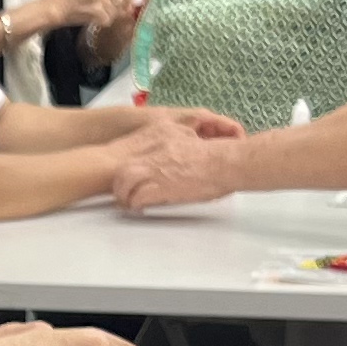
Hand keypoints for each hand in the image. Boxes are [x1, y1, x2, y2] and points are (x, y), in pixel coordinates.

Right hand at [37, 0, 139, 42]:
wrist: (53, 7)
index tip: (128, 4)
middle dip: (118, 9)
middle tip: (107, 12)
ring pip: (115, 10)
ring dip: (109, 16)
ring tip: (96, 15)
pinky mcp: (95, 9)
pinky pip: (107, 19)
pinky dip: (102, 22)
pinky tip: (93, 19)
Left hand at [108, 120, 245, 210]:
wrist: (226, 163)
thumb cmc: (215, 157)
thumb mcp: (190, 140)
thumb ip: (174, 147)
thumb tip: (168, 160)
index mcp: (162, 136)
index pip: (133, 150)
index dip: (128, 166)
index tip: (128, 175)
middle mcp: (155, 150)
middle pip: (123, 167)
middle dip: (120, 183)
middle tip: (122, 193)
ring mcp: (156, 168)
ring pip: (125, 181)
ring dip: (125, 195)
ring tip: (128, 203)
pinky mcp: (162, 186)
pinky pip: (139, 198)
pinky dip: (137, 204)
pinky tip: (140, 208)